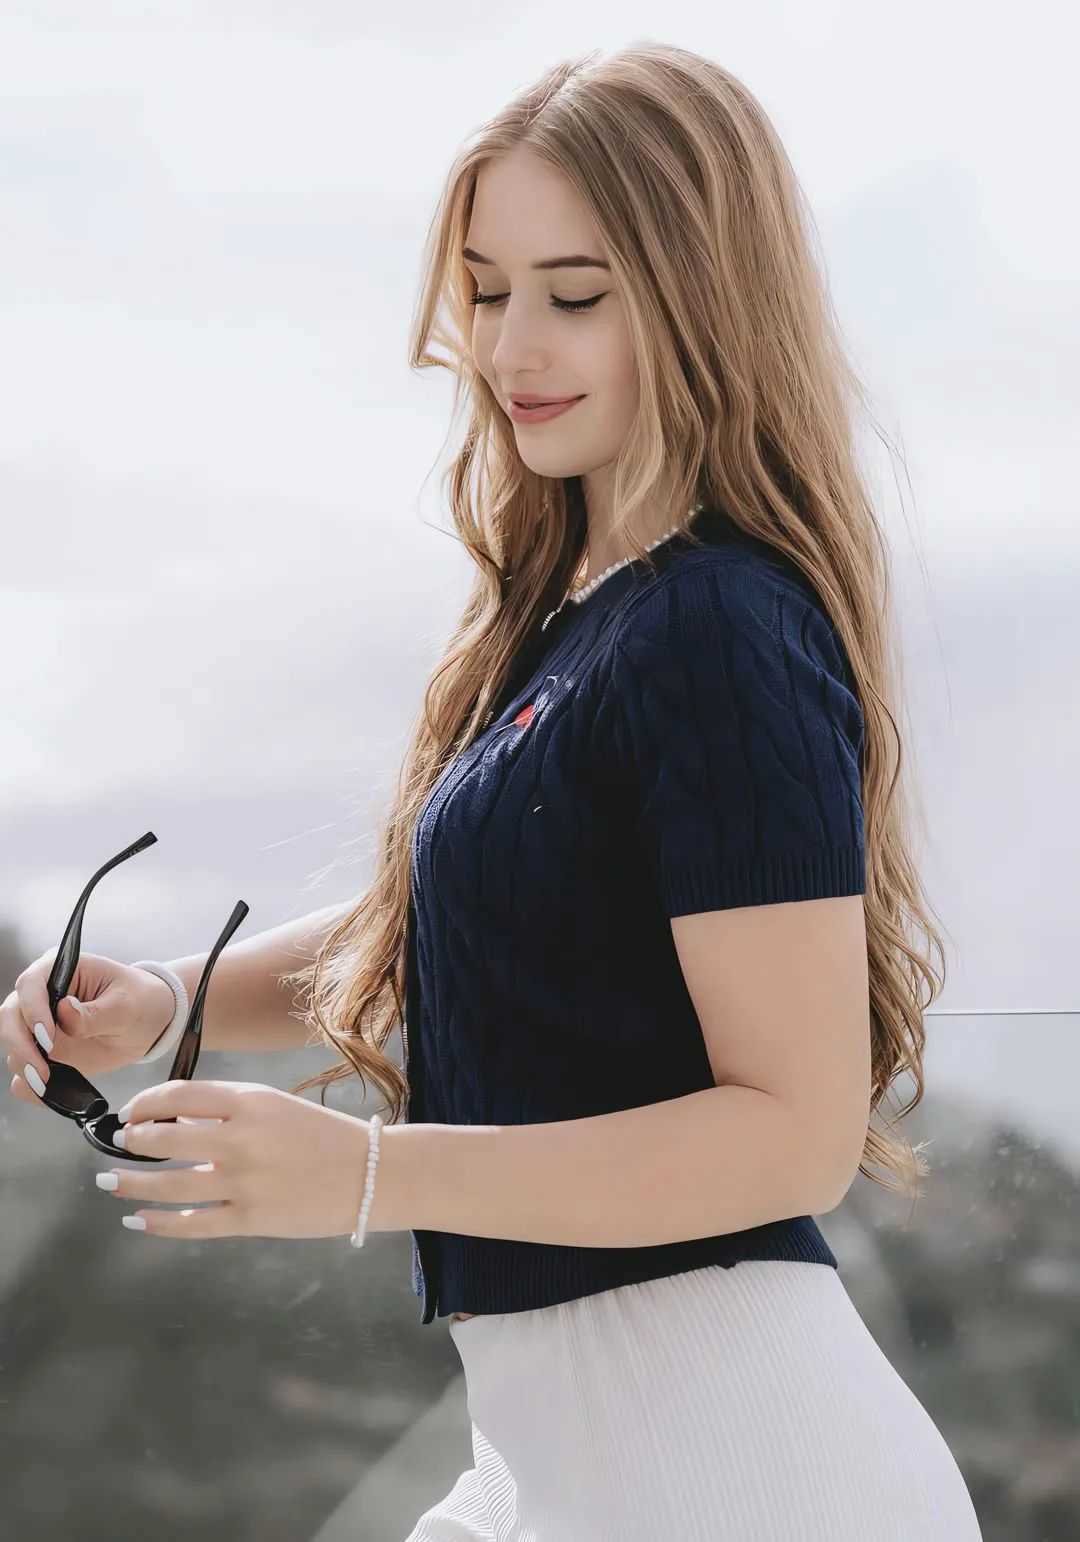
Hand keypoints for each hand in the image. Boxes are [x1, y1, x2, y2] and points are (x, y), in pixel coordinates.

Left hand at [97, 1079, 374, 1240]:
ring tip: (109, 1183)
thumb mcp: (276, 1107)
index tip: (132, 1113)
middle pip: (164, 1139)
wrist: (371, 1174)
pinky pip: (193, 1224)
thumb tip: (174, 1124)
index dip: (145, 1103)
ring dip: (131, 1185)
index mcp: (250, 1103)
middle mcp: (241, 1140)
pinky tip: (138, 1221)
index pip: (178, 1096)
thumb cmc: (322, 1135)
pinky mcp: (251, 1220)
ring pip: (168, 1185)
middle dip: (133, 1141)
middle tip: (121, 1145)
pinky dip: (159, 1224)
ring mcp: (244, 1183)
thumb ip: (227, 1113)